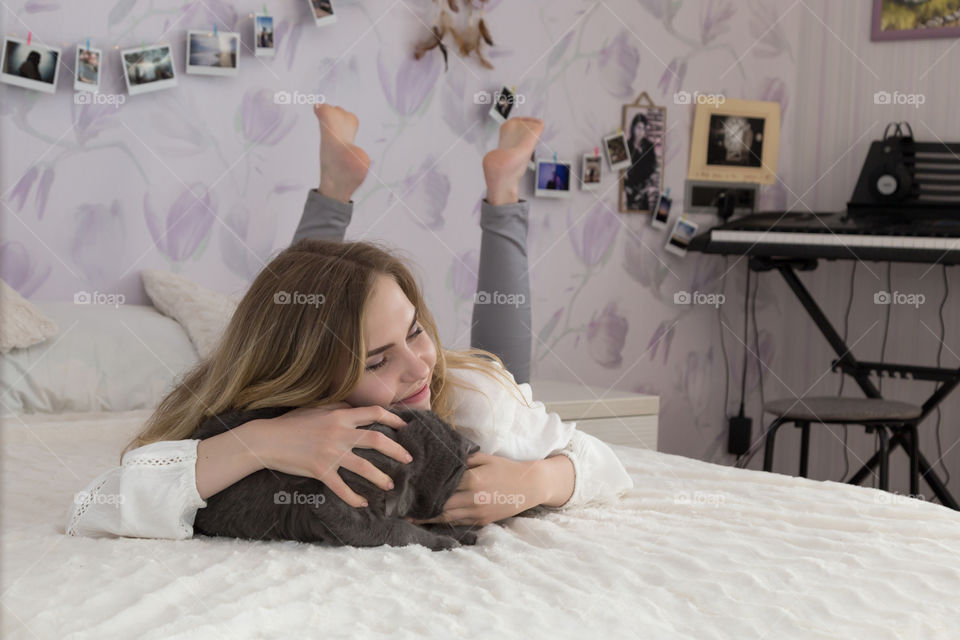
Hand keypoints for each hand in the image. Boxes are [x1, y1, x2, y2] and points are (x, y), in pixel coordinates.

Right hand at [249, 403, 410, 507]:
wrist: (267, 440)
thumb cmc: (291, 424)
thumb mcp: (316, 409)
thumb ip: (338, 408)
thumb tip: (355, 408)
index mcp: (339, 416)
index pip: (374, 414)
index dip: (393, 419)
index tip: (405, 426)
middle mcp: (338, 433)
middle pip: (376, 440)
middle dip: (396, 450)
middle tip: (409, 458)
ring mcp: (330, 453)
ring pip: (363, 466)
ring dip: (380, 477)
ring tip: (391, 484)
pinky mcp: (320, 471)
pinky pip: (341, 487)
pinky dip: (353, 497)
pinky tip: (362, 503)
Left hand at [406, 453, 545, 526]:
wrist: (530, 486)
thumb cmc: (506, 468)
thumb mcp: (486, 458)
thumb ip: (464, 458)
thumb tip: (442, 456)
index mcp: (473, 480)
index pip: (443, 484)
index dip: (425, 485)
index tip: (409, 486)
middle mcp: (473, 498)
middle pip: (441, 504)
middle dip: (421, 507)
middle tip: (401, 506)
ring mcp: (478, 512)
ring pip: (447, 517)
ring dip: (428, 518)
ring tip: (409, 518)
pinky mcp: (483, 521)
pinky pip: (459, 523)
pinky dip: (444, 522)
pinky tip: (431, 521)